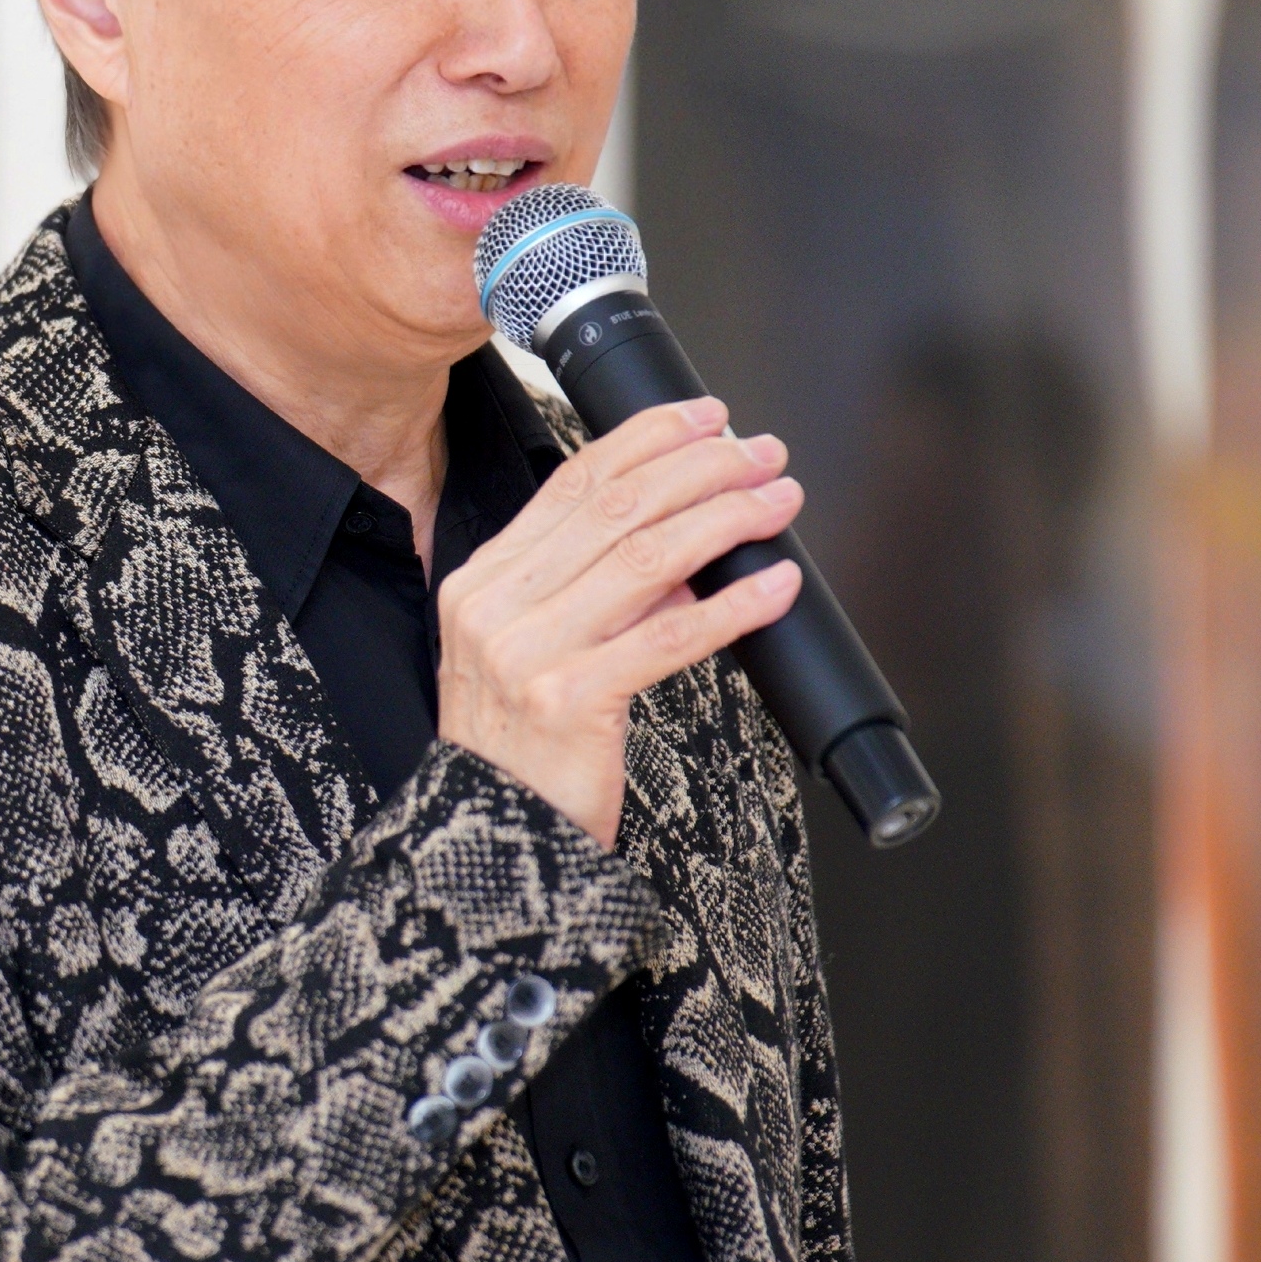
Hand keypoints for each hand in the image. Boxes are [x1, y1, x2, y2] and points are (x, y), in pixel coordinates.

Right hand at [435, 399, 801, 847]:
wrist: (488, 843)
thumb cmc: (521, 752)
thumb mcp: (532, 654)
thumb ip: (588, 598)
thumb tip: (681, 557)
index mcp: (482, 581)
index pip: (570, 482)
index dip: (647, 438)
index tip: (705, 418)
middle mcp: (496, 605)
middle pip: (617, 506)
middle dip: (703, 467)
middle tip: (762, 455)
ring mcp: (528, 652)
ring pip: (649, 558)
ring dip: (728, 518)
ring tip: (778, 502)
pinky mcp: (570, 701)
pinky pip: (670, 637)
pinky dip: (734, 604)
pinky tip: (776, 584)